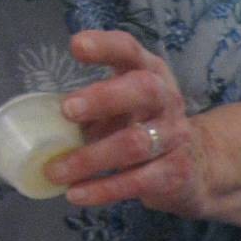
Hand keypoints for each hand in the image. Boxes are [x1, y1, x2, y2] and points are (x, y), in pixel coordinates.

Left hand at [45, 30, 208, 216]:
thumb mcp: (122, 107)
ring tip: (55, 171)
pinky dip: (103, 189)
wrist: (198, 167)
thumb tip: (42, 124)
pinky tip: (77, 194)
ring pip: (135, 144)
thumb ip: (90, 109)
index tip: (76, 47)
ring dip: (90, 158)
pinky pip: (138, 181)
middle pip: (143, 91)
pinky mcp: (176, 172)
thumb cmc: (144, 127)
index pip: (130, 51)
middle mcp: (168, 100)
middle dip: (105, 98)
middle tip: (67, 110)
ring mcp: (175, 137)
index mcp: (149, 74)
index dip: (106, 46)